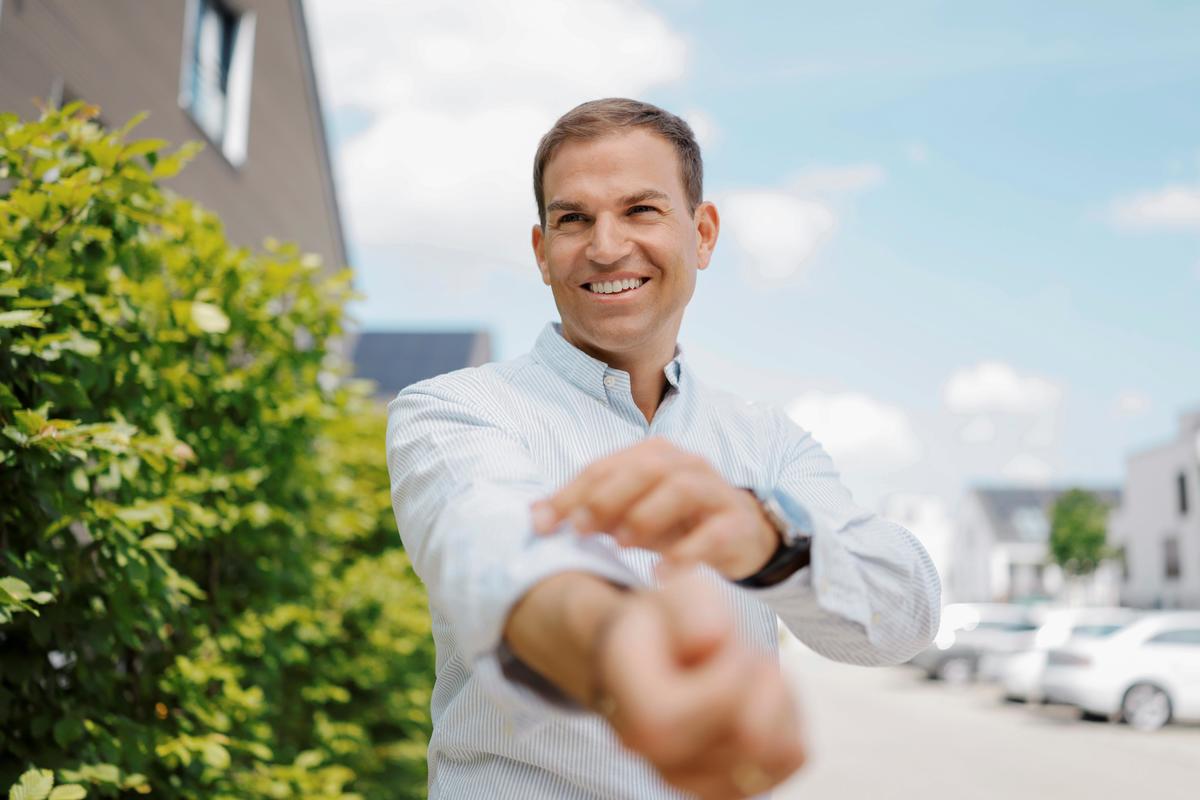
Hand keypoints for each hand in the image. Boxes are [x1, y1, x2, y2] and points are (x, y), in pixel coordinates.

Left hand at [532, 437, 777, 578]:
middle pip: (644, 469)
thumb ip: (591, 512)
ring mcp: (715, 490)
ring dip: (647, 515)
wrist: (744, 534)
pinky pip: (714, 532)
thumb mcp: (631, 514)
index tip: (541, 523)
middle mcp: (685, 464)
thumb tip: (535, 514)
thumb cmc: (678, 522)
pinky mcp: (737, 521)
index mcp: (653, 455)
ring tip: (622, 544)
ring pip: (682, 489)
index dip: (570, 492)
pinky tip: (662, 574)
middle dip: (607, 497)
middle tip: (582, 529)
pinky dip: (687, 553)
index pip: (605, 466)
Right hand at [594, 571, 806, 798]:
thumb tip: (711, 640)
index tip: (716, 641)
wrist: (637, 658)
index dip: (735, 664)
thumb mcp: (672, 594)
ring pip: (776, 749)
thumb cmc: (660, 625)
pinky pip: (789, 758)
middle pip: (752, 734)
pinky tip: (757, 697)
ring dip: (777, 700)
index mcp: (639, 713)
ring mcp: (693, 782)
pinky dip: (787, 720)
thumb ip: (691, 607)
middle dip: (760, 679)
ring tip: (746, 674)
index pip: (719, 703)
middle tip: (737, 652)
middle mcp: (660, 760)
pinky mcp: (726, 787)